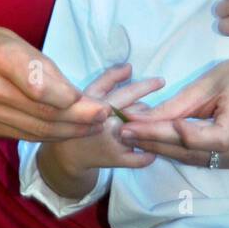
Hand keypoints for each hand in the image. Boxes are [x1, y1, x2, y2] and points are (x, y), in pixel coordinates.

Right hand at [0, 24, 147, 144]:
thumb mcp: (17, 41)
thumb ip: (46, 68)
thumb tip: (78, 97)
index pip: (40, 87)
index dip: (70, 99)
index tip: (95, 101)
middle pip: (42, 112)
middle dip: (80, 118)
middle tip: (105, 116)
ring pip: (37, 129)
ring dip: (71, 131)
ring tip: (96, 125)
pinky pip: (27, 135)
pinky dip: (53, 135)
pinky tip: (72, 130)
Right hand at [47, 68, 166, 176]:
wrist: (68, 154)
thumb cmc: (81, 119)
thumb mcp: (90, 94)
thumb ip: (109, 78)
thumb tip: (130, 67)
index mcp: (98, 104)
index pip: (128, 93)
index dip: (147, 86)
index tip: (161, 82)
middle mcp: (105, 122)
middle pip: (139, 110)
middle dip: (144, 108)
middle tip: (141, 111)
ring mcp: (112, 142)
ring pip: (143, 129)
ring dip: (147, 126)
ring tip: (138, 127)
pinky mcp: (117, 160)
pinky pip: (143, 157)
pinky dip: (149, 154)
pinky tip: (149, 150)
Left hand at [115, 57, 228, 168]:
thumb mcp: (209, 81)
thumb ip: (178, 104)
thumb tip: (142, 118)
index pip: (213, 137)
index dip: (181, 135)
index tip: (147, 125)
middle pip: (197, 150)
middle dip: (157, 140)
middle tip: (124, 131)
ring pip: (194, 158)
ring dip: (161, 148)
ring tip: (132, 137)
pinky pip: (199, 159)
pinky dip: (174, 150)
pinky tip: (152, 142)